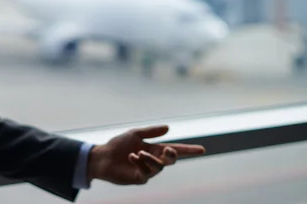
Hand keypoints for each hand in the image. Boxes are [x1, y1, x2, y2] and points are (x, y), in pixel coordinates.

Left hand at [87, 125, 204, 184]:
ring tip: (138, 152)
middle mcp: (154, 160)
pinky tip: (132, 156)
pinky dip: (141, 163)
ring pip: (159, 166)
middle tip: (167, 149)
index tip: (203, 149)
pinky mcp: (140, 178)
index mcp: (155, 148)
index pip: (176, 149)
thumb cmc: (118, 144)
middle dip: (172, 155)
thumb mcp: (135, 134)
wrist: (103, 156)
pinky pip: (147, 172)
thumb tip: (169, 128)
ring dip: (150, 159)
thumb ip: (151, 132)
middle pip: (171, 160)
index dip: (189, 150)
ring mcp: (148, 170)